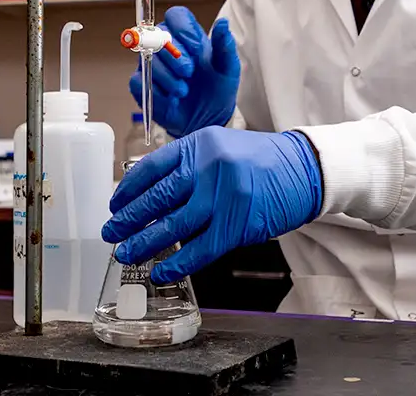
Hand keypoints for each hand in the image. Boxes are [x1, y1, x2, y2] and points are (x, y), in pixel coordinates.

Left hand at [101, 126, 322, 284]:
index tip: (114, 204)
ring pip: (172, 226)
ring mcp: (223, 196)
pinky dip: (177, 264)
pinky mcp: (237, 224)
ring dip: (145, 243)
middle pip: (157, 198)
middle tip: (111, 232)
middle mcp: (208, 167)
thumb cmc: (260, 160)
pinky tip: (161, 272)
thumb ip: (189, 166)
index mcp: (200, 144)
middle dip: (128, 219)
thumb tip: (150, 196)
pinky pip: (199, 249)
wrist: (304, 169)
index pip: (152, 168)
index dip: (128, 189)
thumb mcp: (220, 147)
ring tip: (126, 253)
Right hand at [128, 6, 239, 136]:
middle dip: (174, 55)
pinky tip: (170, 99)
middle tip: (189, 72)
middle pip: (158, 34)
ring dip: (167, 77)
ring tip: (183, 91)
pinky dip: (156, 91)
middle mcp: (167, 46)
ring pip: (147, 58)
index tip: (196, 48)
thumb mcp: (228, 68)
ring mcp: (152, 64)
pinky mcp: (142, 84)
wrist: (207, 119)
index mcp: (188, 36)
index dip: (183, 28)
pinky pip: (139, 81)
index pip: (176, 16)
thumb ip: (224, 45)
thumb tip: (223, 23)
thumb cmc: (217, 89)